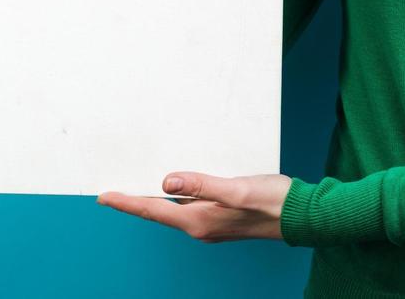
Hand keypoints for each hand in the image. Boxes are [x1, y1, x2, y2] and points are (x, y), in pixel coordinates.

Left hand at [96, 172, 292, 242]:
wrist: (300, 215)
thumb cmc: (272, 202)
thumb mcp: (236, 189)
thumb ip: (201, 185)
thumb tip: (167, 180)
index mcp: (199, 220)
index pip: (153, 210)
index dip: (127, 202)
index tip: (104, 197)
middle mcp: (201, 225)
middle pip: (158, 211)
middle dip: (135, 201)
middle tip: (112, 191)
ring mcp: (211, 222)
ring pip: (173, 208)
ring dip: (154, 197)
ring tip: (136, 185)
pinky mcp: (221, 216)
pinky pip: (189, 205)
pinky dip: (175, 195)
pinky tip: (175, 184)